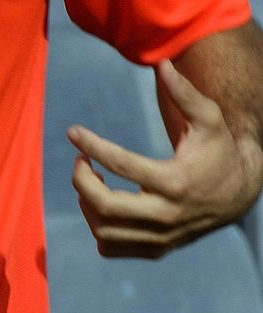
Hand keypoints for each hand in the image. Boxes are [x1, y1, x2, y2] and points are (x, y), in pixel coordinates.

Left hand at [69, 59, 262, 257]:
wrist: (240, 195)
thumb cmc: (219, 150)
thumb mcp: (210, 120)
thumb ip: (186, 94)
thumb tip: (163, 64)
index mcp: (175, 182)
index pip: (121, 165)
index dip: (92, 145)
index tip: (73, 131)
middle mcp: (167, 215)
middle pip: (104, 206)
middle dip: (81, 180)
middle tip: (79, 160)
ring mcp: (161, 237)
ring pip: (104, 230)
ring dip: (86, 202)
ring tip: (91, 178)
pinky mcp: (157, 249)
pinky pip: (112, 247)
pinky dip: (97, 227)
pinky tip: (101, 203)